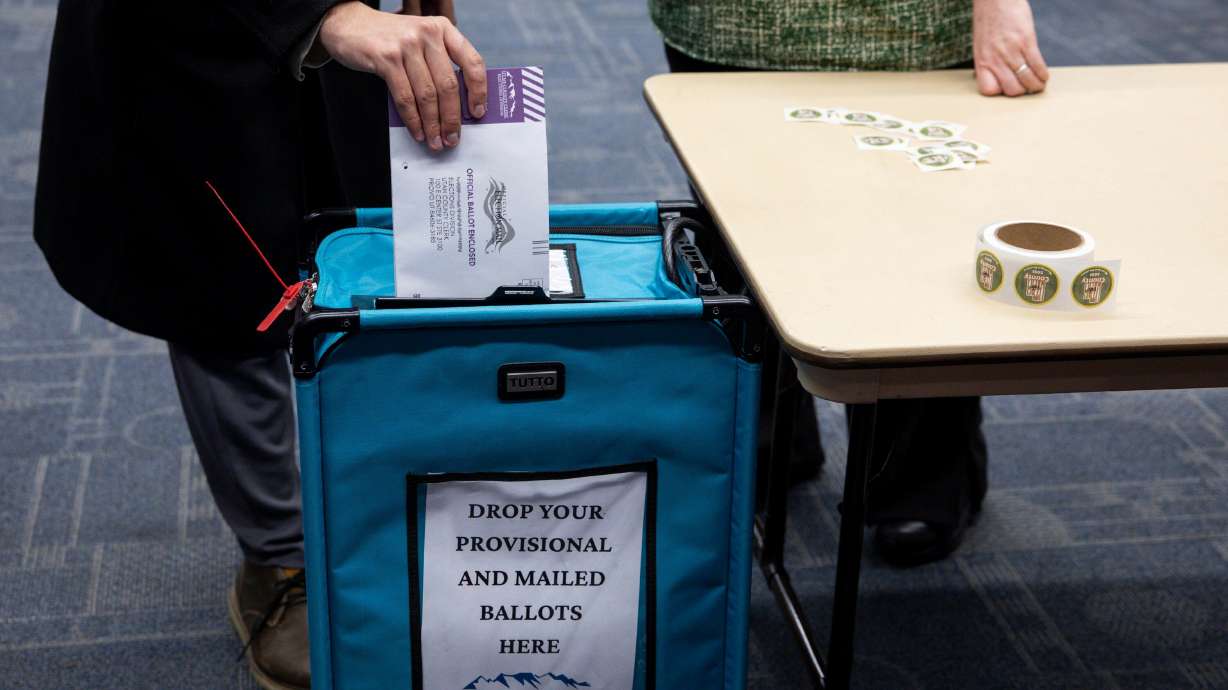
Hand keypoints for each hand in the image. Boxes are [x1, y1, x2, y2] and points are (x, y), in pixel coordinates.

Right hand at [319, 1, 485, 150]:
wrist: (350, 24)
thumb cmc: (391, 38)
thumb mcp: (422, 40)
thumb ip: (440, 63)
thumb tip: (458, 106)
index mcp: (444, 29)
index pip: (472, 62)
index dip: (478, 91)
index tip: (478, 112)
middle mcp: (428, 34)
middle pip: (448, 85)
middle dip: (452, 118)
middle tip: (452, 138)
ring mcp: (407, 45)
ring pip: (427, 95)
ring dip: (432, 124)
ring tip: (435, 141)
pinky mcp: (386, 59)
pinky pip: (405, 97)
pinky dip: (413, 120)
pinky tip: (418, 131)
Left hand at [972, 0, 1049, 96]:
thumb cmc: (988, 20)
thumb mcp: (981, 44)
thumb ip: (987, 62)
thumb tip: (995, 79)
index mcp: (982, 60)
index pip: (988, 89)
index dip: (999, 92)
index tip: (1006, 87)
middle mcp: (995, 58)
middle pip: (1012, 90)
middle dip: (1022, 92)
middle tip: (1027, 87)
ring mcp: (1011, 50)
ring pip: (1026, 80)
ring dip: (1036, 86)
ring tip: (1038, 84)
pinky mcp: (1026, 40)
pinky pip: (1037, 65)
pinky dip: (1043, 74)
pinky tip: (1044, 75)